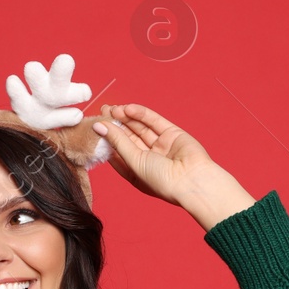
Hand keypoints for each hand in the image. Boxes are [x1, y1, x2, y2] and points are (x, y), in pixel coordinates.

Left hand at [94, 104, 220, 206]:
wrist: (192, 180)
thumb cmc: (162, 180)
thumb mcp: (133, 161)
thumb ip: (117, 141)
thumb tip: (99, 126)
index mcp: (137, 172)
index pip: (117, 153)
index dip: (107, 139)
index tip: (96, 126)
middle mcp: (149, 159)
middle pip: (128, 138)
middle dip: (116, 124)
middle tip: (103, 111)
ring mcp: (161, 146)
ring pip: (140, 128)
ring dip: (126, 117)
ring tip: (113, 108)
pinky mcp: (172, 134)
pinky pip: (154, 121)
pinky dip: (141, 114)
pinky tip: (128, 108)